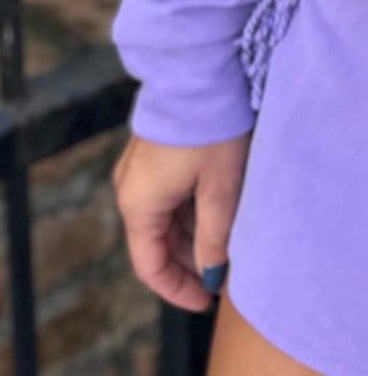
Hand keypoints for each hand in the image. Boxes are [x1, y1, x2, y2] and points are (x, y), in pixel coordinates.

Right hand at [112, 130, 250, 312]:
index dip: (179, 290)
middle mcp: (130, 190)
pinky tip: (219, 215)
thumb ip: (215, 237)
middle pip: (156, 244)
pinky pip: (167, 196)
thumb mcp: (220, 189)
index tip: (207, 302)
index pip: (151, 266)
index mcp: (139, 205)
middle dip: (189, 264)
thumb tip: (213, 274)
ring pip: (164, 220)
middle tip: (225, 276)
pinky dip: (189, 212)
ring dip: (191, 238)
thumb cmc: (212, 131)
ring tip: (229, 247)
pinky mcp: (154, 155)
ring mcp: (139, 171)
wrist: (200, 73)